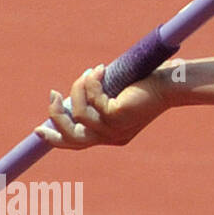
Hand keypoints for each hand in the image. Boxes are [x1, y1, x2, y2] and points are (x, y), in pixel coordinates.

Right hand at [37, 64, 168, 147]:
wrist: (173, 85)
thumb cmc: (151, 86)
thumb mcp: (120, 96)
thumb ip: (100, 99)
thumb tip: (75, 94)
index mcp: (113, 135)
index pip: (77, 144)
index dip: (56, 138)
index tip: (39, 129)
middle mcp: (112, 136)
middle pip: (70, 137)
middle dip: (55, 116)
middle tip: (53, 94)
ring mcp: (114, 129)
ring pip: (77, 114)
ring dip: (78, 89)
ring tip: (91, 72)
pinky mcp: (116, 116)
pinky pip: (91, 100)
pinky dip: (90, 83)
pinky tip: (101, 70)